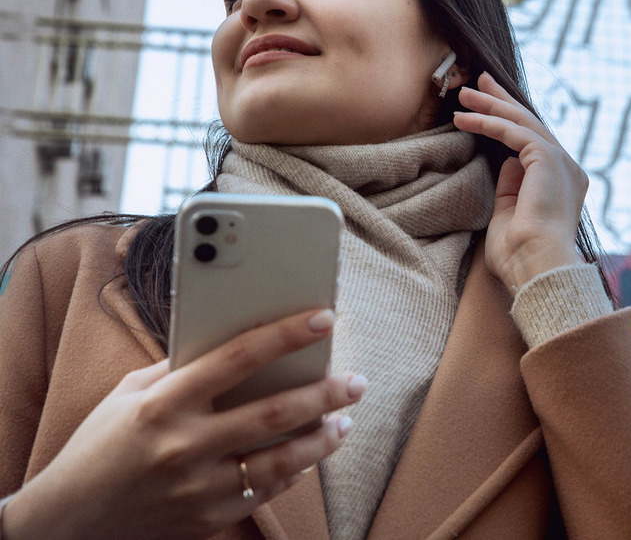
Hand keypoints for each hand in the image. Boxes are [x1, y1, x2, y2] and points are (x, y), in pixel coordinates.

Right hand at [3, 309, 362, 539]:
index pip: (238, 357)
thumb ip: (180, 369)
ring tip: (345, 420)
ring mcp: (198, 488)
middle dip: (325, 393)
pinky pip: (264, 492)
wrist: (67, 522)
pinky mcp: (208, 520)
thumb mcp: (128, 395)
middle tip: (356, 380)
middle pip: (274, 413)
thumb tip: (235, 341)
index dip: (286, 334)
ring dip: (322, 439)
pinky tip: (309, 455)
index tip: (323, 317)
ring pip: (281, 461)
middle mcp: (184, 446)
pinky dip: (293, 472)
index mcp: (164, 403)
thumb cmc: (100, 446)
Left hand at [454, 72, 586, 290]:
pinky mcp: (548, 158)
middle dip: (502, 101)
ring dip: (490, 106)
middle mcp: (568, 168)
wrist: (537, 268)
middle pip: (531, 123)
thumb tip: (505, 163)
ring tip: (463, 95)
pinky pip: (513, 131)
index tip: (486, 106)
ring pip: (522, 122)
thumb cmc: (520, 257)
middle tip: (479, 82)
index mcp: (562, 183)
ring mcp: (562, 161)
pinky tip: (464, 119)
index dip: (509, 120)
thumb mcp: (510, 215)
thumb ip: (510, 188)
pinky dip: (487, 123)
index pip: (534, 142)